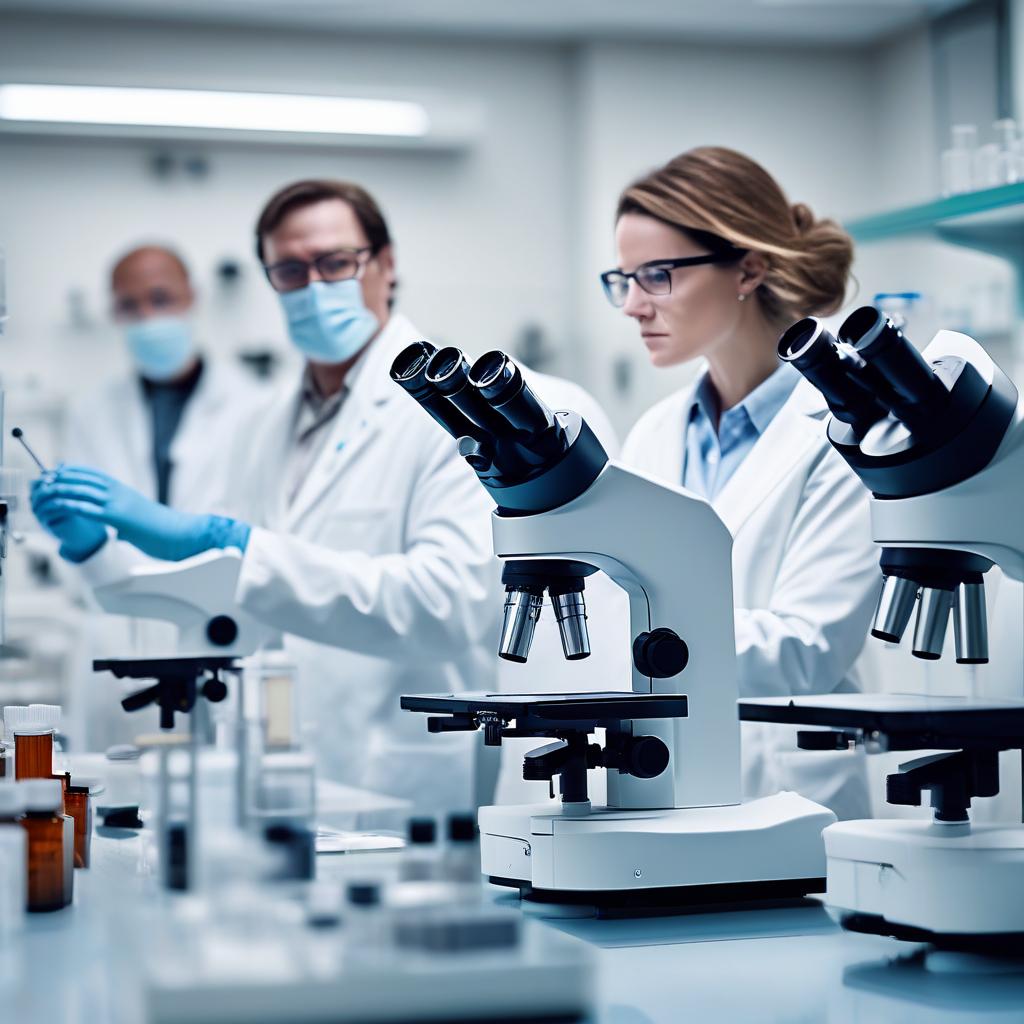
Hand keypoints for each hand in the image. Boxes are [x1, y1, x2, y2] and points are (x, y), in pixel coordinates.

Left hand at [30, 465, 250, 561]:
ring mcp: (121, 504)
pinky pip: (92, 509)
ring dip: (64, 488)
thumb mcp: (142, 524)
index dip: (75, 470)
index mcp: (125, 492)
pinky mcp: (121, 518)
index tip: (58, 469)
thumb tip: (122, 534)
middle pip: (87, 479)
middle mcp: (121, 494)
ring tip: (47, 488)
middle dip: (63, 477)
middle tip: (45, 477)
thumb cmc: (164, 532)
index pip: (96, 475)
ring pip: (86, 491)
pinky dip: (74, 505)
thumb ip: (129, 526)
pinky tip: (62, 504)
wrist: (181, 534)